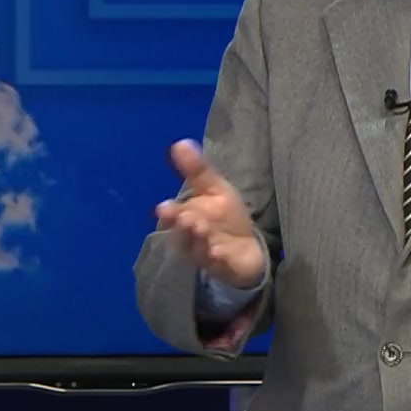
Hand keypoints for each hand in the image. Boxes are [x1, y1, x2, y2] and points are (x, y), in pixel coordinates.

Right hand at [155, 139, 266, 288]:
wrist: (246, 246)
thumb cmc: (225, 216)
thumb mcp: (214, 188)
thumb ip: (196, 170)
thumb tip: (180, 143)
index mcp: (184, 218)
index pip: (172, 216)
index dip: (168, 213)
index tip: (164, 208)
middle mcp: (190, 239)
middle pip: (182, 235)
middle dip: (183, 227)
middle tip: (188, 218)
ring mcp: (205, 255)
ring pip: (198, 250)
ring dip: (198, 240)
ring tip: (202, 228)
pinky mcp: (223, 268)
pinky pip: (218, 266)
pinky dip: (217, 259)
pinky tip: (219, 251)